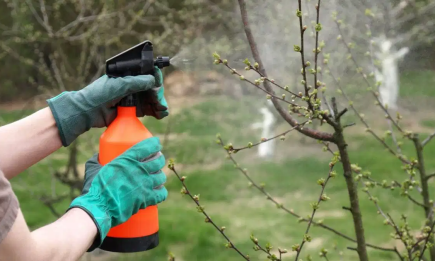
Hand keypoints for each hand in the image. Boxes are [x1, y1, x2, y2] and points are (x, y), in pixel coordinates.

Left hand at [47, 67, 168, 146]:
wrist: (88, 112)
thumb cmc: (99, 94)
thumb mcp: (118, 85)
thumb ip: (135, 82)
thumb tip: (153, 80)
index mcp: (127, 76)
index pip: (146, 73)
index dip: (155, 77)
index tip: (158, 82)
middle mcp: (132, 86)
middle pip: (151, 88)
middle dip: (158, 93)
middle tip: (159, 101)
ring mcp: (133, 98)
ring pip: (151, 99)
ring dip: (159, 103)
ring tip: (162, 110)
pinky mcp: (133, 111)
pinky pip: (148, 110)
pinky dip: (156, 111)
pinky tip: (160, 114)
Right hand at [68, 137, 167, 250]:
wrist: (99, 208)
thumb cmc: (96, 188)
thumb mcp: (95, 168)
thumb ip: (97, 160)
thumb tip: (98, 156)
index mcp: (128, 159)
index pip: (148, 146)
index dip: (155, 144)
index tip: (156, 145)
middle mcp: (140, 170)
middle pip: (158, 161)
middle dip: (159, 159)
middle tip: (156, 161)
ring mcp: (145, 184)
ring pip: (161, 176)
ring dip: (160, 176)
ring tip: (156, 177)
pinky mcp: (147, 198)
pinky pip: (162, 193)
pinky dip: (161, 192)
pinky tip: (158, 191)